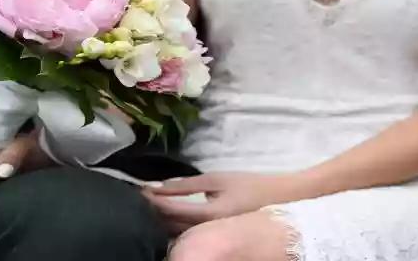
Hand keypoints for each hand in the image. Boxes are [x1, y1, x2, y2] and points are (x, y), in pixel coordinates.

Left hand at [142, 172, 301, 232]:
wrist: (281, 201)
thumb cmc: (249, 187)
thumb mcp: (217, 180)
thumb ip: (187, 184)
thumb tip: (161, 186)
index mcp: (208, 215)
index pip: (171, 210)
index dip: (152, 200)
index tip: (138, 190)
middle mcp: (208, 231)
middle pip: (171, 225)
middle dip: (153, 212)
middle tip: (136, 198)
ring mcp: (212, 236)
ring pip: (178, 232)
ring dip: (162, 220)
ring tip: (147, 206)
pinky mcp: (215, 237)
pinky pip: (189, 233)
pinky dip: (175, 224)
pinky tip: (166, 217)